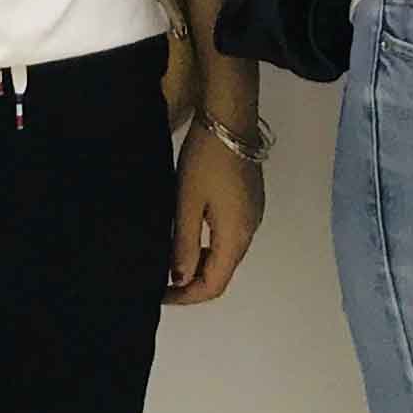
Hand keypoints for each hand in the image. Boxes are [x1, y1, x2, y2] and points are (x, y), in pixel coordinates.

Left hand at [166, 124, 262, 304]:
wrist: (230, 116)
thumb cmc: (205, 159)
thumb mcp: (187, 202)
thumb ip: (184, 244)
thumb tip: (181, 280)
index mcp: (235, 236)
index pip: (214, 285)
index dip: (187, 296)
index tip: (159, 294)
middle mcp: (250, 230)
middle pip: (223, 272)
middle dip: (192, 281)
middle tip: (160, 277)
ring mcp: (253, 214)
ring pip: (226, 253)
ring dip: (201, 262)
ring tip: (171, 256)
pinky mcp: (250, 200)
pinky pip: (231, 235)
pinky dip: (210, 244)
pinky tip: (190, 231)